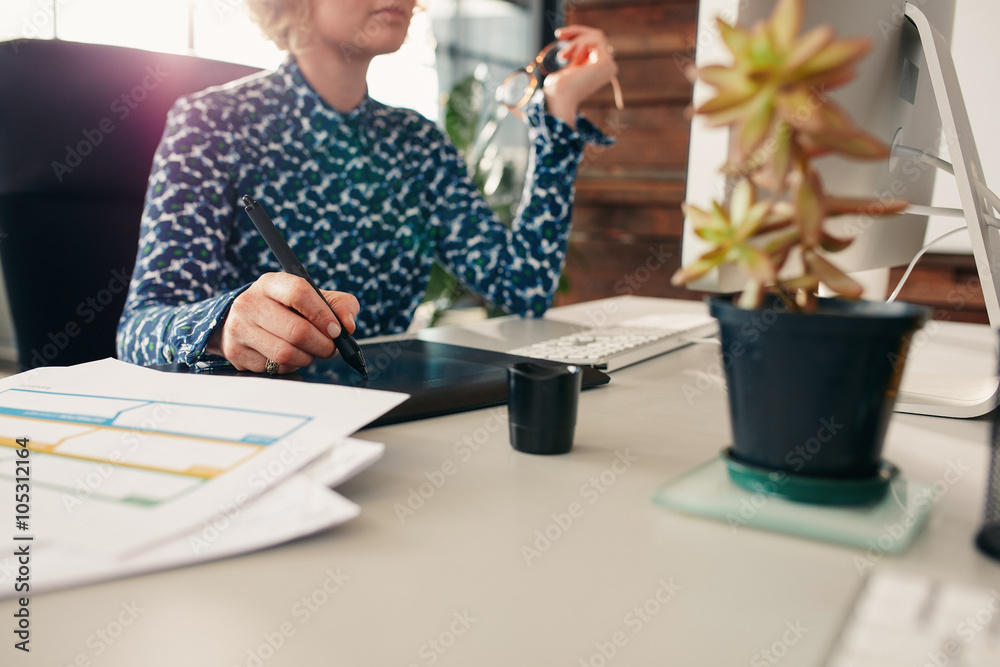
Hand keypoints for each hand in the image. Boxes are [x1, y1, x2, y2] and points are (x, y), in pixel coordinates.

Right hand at [207, 273, 359, 373]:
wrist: (242, 319)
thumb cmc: (285, 308)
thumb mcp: (311, 297)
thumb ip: (339, 305)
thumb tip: (348, 325)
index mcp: (270, 283)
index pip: (299, 293)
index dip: (323, 315)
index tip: (335, 329)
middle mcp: (250, 303)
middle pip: (296, 331)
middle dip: (322, 345)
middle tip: (330, 348)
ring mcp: (239, 328)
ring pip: (286, 354)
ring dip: (307, 358)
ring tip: (310, 352)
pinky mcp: (236, 352)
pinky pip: (274, 368)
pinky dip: (291, 367)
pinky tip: (291, 357)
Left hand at [542, 25, 618, 127]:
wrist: (559, 98)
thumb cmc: (557, 88)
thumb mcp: (567, 66)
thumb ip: (575, 55)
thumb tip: (571, 38)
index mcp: (599, 70)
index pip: (593, 43)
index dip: (576, 35)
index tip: (559, 35)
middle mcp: (608, 68)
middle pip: (597, 36)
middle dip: (576, 32)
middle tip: (558, 34)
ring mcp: (609, 65)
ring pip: (597, 36)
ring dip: (575, 41)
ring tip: (562, 55)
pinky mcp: (606, 62)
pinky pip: (597, 39)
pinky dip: (580, 43)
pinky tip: (570, 55)